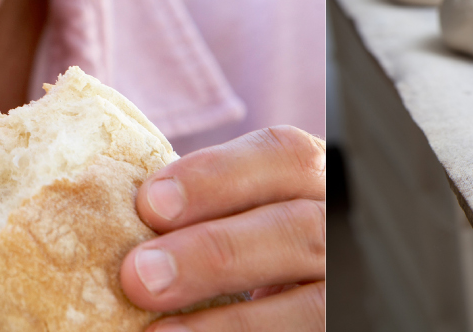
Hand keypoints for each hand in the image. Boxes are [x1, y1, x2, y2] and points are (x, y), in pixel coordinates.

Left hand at [121, 126, 328, 330]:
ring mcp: (352, 289)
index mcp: (320, 181)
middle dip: (214, 251)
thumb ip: (201, 211)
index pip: (286, 158)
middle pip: (298, 230)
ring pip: (312, 304)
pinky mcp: (344, 327)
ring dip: (232, 321)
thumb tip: (120, 222)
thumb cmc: (253, 251)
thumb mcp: (246, 216)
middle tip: (138, 276)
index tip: (149, 203)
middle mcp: (347, 229)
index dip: (217, 175)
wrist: (296, 298)